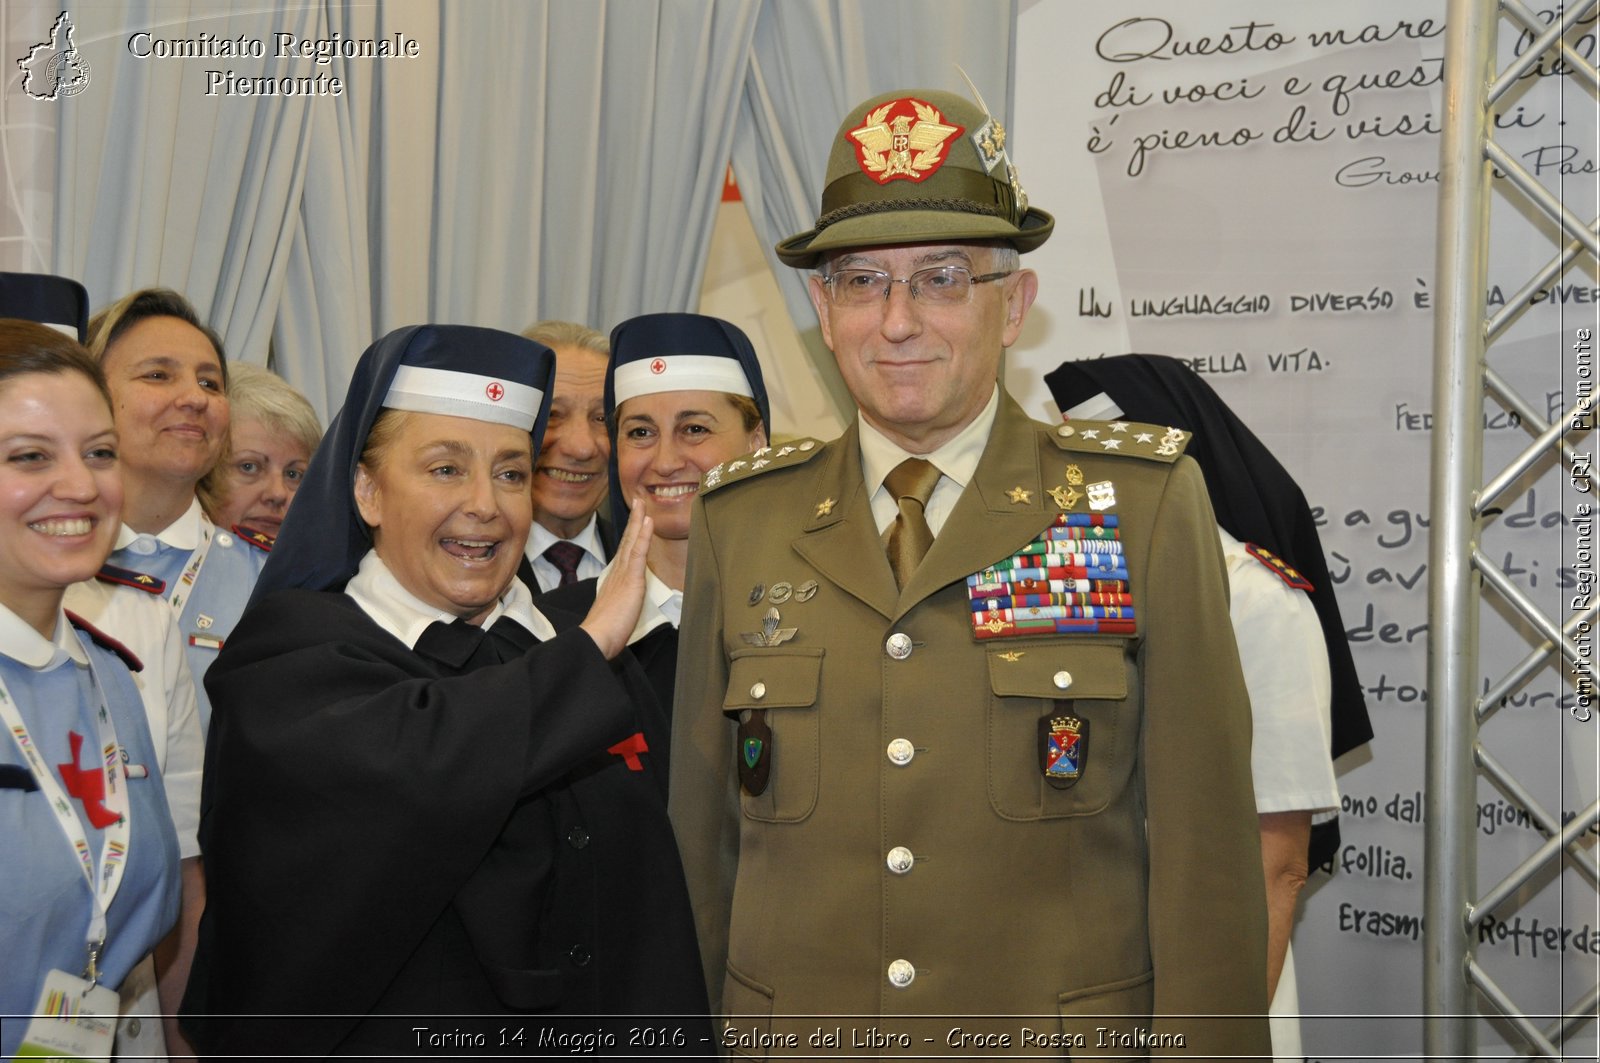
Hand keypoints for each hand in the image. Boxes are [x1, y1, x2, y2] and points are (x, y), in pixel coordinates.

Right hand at [580, 501, 651, 658]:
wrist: (596, 638)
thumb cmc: (603, 633)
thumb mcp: (612, 615)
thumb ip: (618, 605)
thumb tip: (621, 607)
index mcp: (613, 581)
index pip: (624, 554)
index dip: (629, 537)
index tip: (634, 523)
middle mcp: (617, 573)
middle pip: (626, 541)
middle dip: (633, 521)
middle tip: (637, 502)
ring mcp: (623, 574)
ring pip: (632, 541)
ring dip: (638, 520)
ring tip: (642, 503)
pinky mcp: (631, 580)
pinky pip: (638, 553)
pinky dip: (643, 535)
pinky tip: (648, 521)